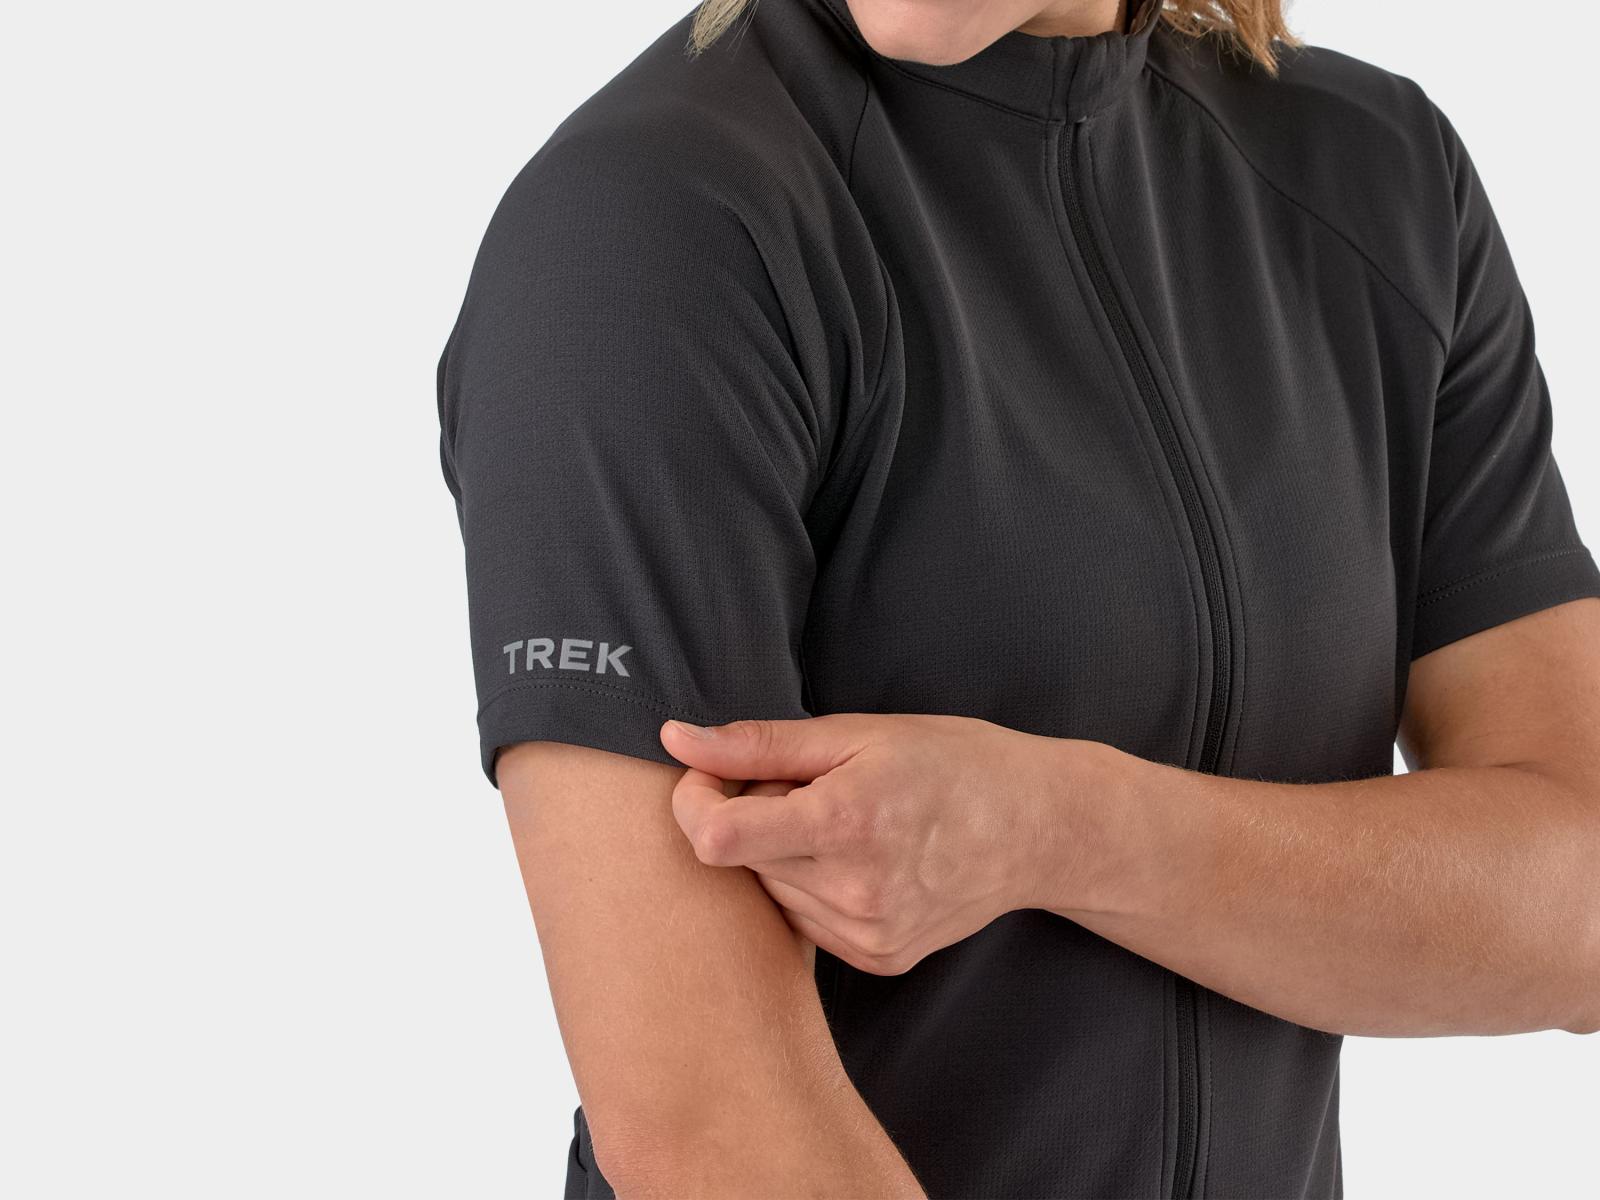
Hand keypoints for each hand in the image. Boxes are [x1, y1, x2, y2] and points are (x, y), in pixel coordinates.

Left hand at [658, 713, 1096, 974]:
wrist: (1037, 828)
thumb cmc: (952, 763)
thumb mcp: (858, 734)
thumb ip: (759, 743)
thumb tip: (675, 737)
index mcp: (845, 822)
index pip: (715, 837)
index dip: (694, 801)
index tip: (712, 774)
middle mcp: (853, 891)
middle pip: (741, 859)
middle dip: (750, 816)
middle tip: (806, 787)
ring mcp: (867, 934)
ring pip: (769, 892)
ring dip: (782, 855)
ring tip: (843, 823)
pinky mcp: (877, 959)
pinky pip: (804, 921)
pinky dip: (812, 887)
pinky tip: (860, 860)